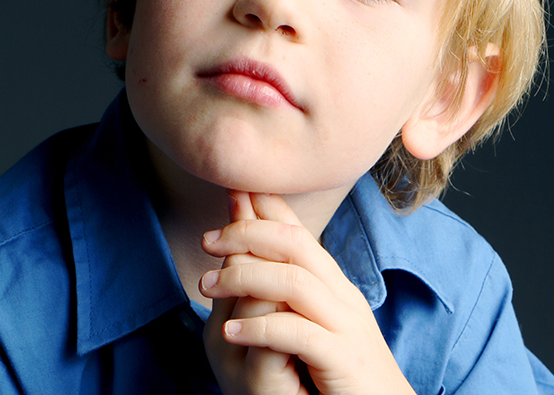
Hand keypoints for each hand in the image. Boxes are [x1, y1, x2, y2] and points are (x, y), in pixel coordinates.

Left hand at [200, 192, 415, 394]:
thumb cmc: (339, 367)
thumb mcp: (313, 319)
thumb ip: (288, 289)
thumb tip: (250, 260)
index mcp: (331, 281)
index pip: (297, 230)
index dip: (266, 204)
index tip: (233, 187)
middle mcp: (340, 293)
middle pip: (294, 243)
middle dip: (247, 233)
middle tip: (208, 240)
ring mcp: (345, 323)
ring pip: (293, 281)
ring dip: (244, 278)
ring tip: (207, 286)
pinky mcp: (343, 358)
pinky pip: (298, 333)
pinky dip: (260, 328)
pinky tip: (231, 330)